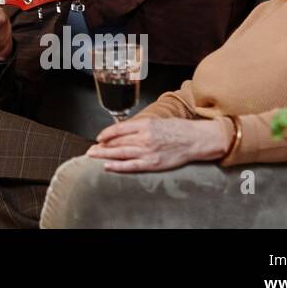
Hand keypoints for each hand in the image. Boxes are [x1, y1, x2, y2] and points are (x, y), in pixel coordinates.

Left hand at [86, 116, 230, 172]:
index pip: (118, 129)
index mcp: (144, 124)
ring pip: (121, 153)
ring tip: (93, 156)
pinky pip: (131, 166)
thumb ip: (139, 126)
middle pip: (117, 142)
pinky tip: (107, 166)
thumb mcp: (156, 121)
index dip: (106, 133)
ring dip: (104, 155)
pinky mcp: (153, 163)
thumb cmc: (177, 129)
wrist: (195, 139)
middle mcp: (144, 138)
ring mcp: (148, 152)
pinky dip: (118, 166)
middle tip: (90, 149)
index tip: (98, 137)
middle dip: (101, 146)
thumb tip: (122, 131)